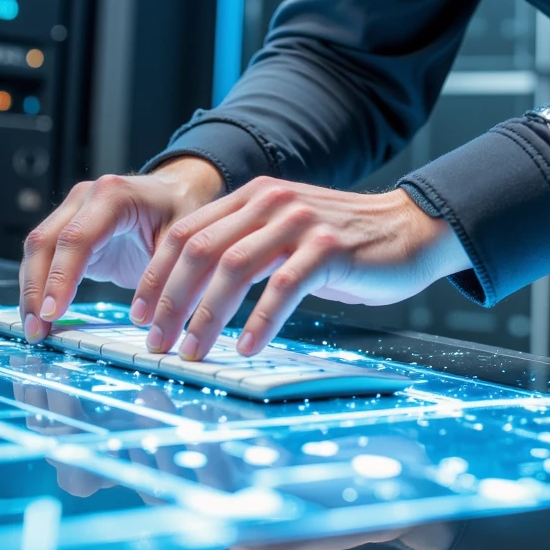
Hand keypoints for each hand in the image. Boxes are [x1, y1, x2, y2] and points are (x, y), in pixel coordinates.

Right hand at [19, 157, 225, 339]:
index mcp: (114, 195)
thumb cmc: (182, 209)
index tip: (53, 313)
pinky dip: (39, 287)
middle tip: (37, 331)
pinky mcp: (69, 232)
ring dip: (31, 292)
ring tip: (35, 332)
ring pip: (38, 251)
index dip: (61, 277)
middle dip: (36, 290)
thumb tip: (151, 319)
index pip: (77, 238)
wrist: (177, 191)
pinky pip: (44, 258)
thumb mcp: (184, 239)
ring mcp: (72, 212)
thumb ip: (167, 273)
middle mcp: (85, 199)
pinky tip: (41, 317)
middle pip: (45, 243)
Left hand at [130, 179, 467, 360]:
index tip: (139, 314)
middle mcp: (271, 202)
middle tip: (157, 342)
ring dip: (206, 316)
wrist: (410, 229)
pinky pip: (282, 286)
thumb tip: (192, 296)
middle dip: (171, 301)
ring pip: (233, 268)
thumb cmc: (345, 244)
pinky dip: (259, 320)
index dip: (156, 275)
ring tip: (194, 352)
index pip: (185, 232)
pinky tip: (247, 347)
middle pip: (200, 250)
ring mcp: (300, 222)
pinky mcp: (328, 247)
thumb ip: (246, 248)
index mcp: (254, 197)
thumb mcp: (287, 235)